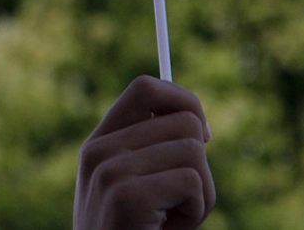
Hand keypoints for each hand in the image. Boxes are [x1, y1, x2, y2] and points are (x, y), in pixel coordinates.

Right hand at [74, 76, 214, 229]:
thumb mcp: (136, 188)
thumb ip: (153, 152)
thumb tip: (200, 124)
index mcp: (99, 143)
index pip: (146, 87)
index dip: (184, 101)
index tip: (204, 135)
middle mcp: (99, 150)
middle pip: (184, 120)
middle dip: (200, 163)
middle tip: (180, 200)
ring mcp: (109, 171)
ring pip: (194, 150)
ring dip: (201, 192)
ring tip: (172, 219)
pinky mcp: (126, 195)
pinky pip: (192, 182)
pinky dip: (196, 212)